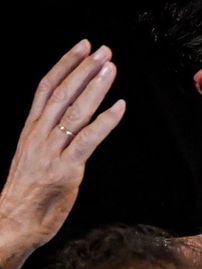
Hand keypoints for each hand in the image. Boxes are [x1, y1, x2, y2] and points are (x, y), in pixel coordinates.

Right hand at [0, 40, 123, 268]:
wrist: (13, 221)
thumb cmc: (27, 193)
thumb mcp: (34, 157)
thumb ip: (49, 139)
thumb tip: (67, 125)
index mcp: (31, 130)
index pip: (46, 88)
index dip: (65, 65)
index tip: (81, 46)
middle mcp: (39, 135)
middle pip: (61, 93)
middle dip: (83, 68)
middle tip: (103, 50)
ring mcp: (52, 151)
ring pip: (74, 111)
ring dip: (95, 87)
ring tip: (111, 68)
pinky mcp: (66, 170)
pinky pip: (88, 140)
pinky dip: (105, 121)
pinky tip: (119, 106)